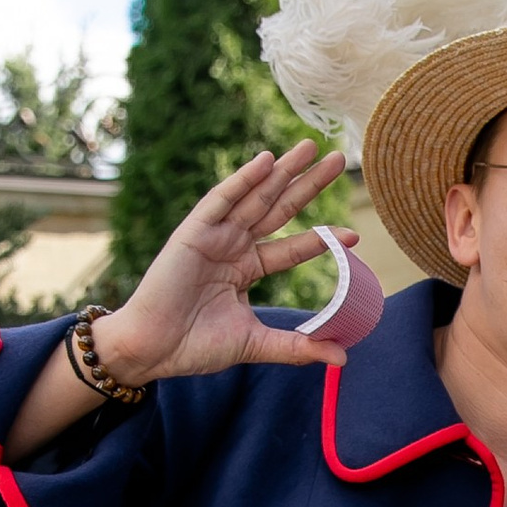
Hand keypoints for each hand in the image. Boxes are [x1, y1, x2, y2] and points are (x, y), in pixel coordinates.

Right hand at [95, 145, 353, 391]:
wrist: (152, 349)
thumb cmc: (194, 346)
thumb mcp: (255, 343)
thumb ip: (296, 347)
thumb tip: (342, 359)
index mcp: (246, 268)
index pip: (292, 248)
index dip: (321, 238)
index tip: (354, 234)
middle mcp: (233, 246)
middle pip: (279, 209)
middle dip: (308, 184)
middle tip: (339, 159)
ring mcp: (214, 236)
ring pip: (256, 197)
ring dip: (282, 171)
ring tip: (310, 147)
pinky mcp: (193, 232)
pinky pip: (221, 200)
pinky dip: (242, 180)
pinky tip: (266, 161)